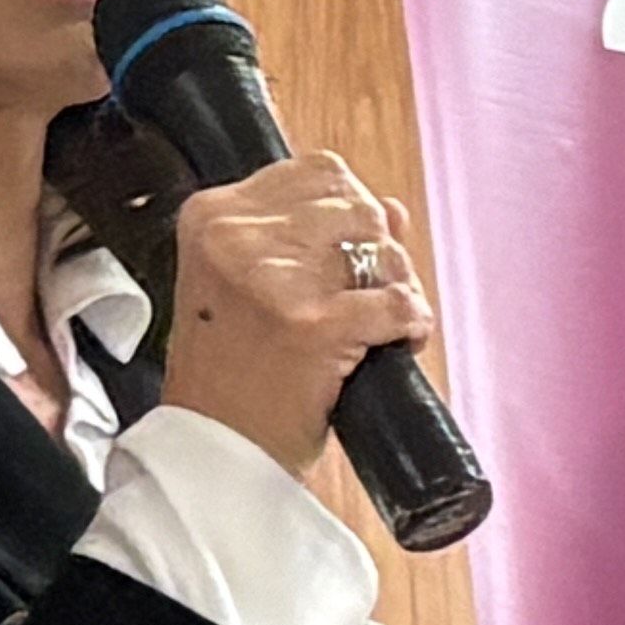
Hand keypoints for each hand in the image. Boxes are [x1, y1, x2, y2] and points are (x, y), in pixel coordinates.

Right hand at [150, 152, 429, 476]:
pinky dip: (412, 323)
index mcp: (211, 216)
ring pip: (383, 249)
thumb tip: (390, 209)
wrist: (212, 453)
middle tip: (369, 293)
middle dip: (379, 250)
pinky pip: (398, 302)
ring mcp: (274, 281)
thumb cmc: (229, 374)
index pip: (318, 171)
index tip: (347, 253)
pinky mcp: (312, 326)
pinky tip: (398, 343)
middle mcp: (236, 238)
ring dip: (399, 285)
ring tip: (381, 322)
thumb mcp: (241, 284)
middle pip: (356, 205)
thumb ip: (305, 235)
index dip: (350, 210)